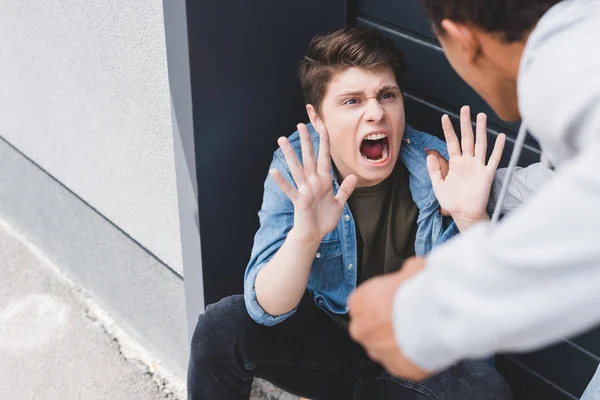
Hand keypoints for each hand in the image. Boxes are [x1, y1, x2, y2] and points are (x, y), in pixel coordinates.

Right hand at [270, 123, 356, 242]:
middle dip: (306, 141)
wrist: (315, 234)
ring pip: (297, 168)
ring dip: (290, 154)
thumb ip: (345, 190)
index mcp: (324, 180)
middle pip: (309, 157)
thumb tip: (352, 176)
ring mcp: (305, 190)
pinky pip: (289, 189)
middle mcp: (313, 181)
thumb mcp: (340, 203)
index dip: (324, 142)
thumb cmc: (325, 219)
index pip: (324, 157)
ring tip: (282, 140)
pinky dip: (282, 181)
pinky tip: (274, 171)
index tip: (322, 127)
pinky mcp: (299, 200)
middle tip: (300, 124)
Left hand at [348, 257, 432, 380]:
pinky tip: (426, 344)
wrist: (436, 317)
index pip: (363, 303)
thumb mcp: (412, 268)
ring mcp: (377, 351)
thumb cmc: (419, 291)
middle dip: (387, 325)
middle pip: (371, 327)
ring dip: (399, 342)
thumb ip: (407, 272)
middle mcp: (362, 329)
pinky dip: (413, 356)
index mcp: (359, 302)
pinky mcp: (396, 368)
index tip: (397, 301)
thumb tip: (414, 269)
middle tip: (409, 317)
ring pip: (385, 347)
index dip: (383, 302)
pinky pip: (402, 362)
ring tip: (421, 331)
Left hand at [428, 106, 505, 230]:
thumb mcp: (437, 185)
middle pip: (467, 138)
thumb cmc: (452, 201)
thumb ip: (433, 169)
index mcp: (455, 163)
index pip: (451, 142)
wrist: (464, 214)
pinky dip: (498, 148)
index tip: (444, 117)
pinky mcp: (487, 174)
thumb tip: (429, 154)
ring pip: (480, 144)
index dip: (448, 130)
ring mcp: (478, 166)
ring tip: (481, 116)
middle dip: (465, 123)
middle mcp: (467, 162)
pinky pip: (493, 159)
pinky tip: (500, 137)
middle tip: (465, 108)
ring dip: (481, 130)